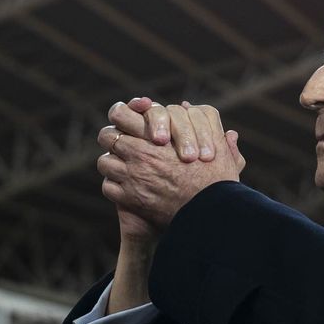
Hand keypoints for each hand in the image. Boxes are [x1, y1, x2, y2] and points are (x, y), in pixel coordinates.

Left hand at [102, 99, 230, 243]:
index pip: (121, 113)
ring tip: (123, 169)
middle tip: (121, 145)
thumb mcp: (219, 148)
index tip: (127, 122)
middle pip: (107, 136)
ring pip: (105, 162)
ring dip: (113, 165)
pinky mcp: (130, 198)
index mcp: (157, 135)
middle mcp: (140, 153)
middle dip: (113, 139)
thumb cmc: (217, 182)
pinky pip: (108, 187)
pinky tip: (126, 189)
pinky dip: (114, 187)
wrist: (210, 214)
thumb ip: (210, 126)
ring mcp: (132, 176)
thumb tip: (192, 109)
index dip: (120, 115)